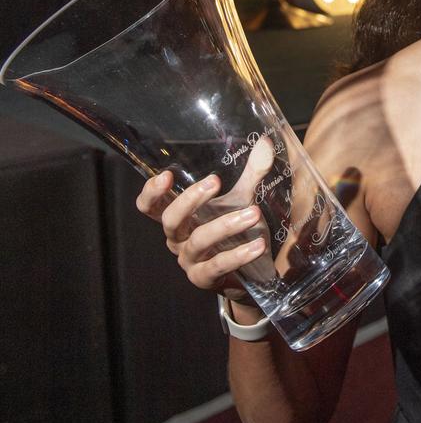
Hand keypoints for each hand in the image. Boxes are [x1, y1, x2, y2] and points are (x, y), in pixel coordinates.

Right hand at [135, 137, 275, 302]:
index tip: (167, 175)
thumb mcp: (242, 199)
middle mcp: (179, 239)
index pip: (150, 207)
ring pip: (199, 240)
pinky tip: (259, 244)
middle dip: (190, 200)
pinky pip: (218, 266)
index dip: (152, 193)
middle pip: (170, 220)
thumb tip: (266, 143)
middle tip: (214, 182)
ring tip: (254, 213)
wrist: (250, 272)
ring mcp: (190, 261)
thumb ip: (251, 173)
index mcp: (180, 218)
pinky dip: (239, 254)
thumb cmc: (236, 231)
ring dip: (226, 225)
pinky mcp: (205, 279)